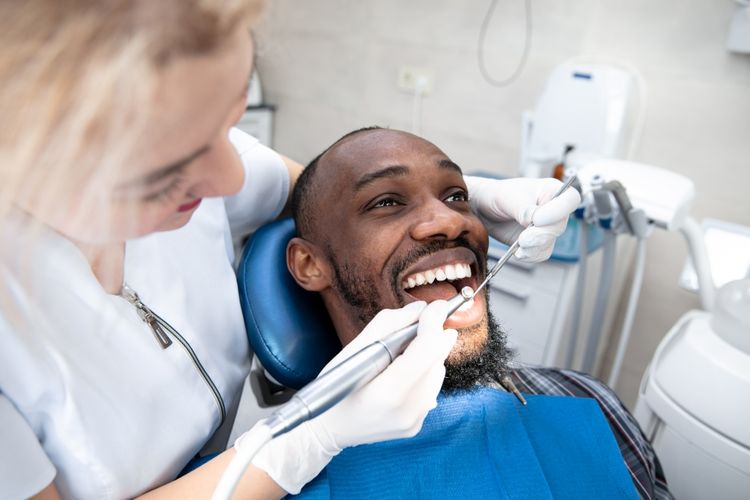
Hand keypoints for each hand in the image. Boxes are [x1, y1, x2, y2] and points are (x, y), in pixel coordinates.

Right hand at [243, 301, 456, 492]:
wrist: (327, 428)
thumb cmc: (334, 385)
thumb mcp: (352, 349)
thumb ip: (388, 325)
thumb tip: (420, 310)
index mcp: (387, 392)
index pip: (426, 350)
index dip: (434, 322)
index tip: (438, 305)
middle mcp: (407, 411)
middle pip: (437, 360)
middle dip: (432, 336)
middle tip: (421, 321)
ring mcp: (414, 421)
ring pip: (438, 373)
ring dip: (428, 355)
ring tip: (404, 352)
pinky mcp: (417, 425)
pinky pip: (431, 389)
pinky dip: (424, 373)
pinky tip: (404, 371)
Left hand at [464, 176, 579, 261]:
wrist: (484, 209)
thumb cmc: (498, 195)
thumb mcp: (510, 197)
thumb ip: (525, 209)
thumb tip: (536, 222)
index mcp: (552, 190)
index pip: (570, 200)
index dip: (557, 212)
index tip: (536, 219)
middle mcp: (554, 210)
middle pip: (559, 227)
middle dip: (539, 235)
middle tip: (522, 239)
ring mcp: (547, 227)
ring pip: (549, 243)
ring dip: (532, 248)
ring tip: (518, 244)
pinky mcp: (538, 242)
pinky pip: (540, 253)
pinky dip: (529, 255)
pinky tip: (517, 251)